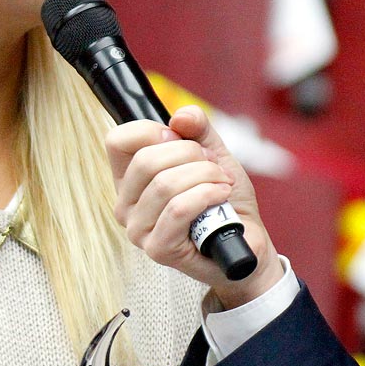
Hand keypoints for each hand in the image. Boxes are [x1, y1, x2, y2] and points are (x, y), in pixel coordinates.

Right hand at [107, 106, 280, 306]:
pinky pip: (178, 209)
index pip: (117, 141)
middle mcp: (125, 205)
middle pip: (145, 160)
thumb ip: (197, 131)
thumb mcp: (212, 155)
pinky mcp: (158, 249)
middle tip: (212, 166)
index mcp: (129, 179)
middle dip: (190, 154)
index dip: (153, 131)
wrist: (247, 241)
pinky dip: (207, 195)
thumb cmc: (223, 202)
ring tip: (222, 183)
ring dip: (205, 176)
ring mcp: (138, 230)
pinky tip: (221, 197)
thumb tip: (181, 117)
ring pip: (165, 184)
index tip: (181, 140)